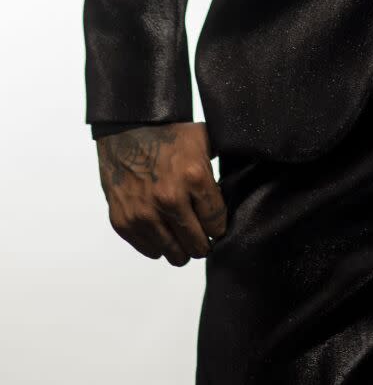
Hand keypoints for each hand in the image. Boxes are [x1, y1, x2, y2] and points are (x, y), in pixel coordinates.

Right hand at [96, 120, 227, 265]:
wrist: (127, 129)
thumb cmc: (168, 135)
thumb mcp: (203, 142)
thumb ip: (218, 170)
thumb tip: (237, 192)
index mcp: (193, 178)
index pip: (217, 224)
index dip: (219, 227)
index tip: (216, 225)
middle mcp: (169, 200)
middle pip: (198, 246)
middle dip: (203, 242)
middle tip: (201, 233)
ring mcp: (144, 214)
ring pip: (175, 255)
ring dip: (181, 247)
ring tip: (181, 233)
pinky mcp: (123, 222)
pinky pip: (151, 251)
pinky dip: (158, 243)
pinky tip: (161, 227)